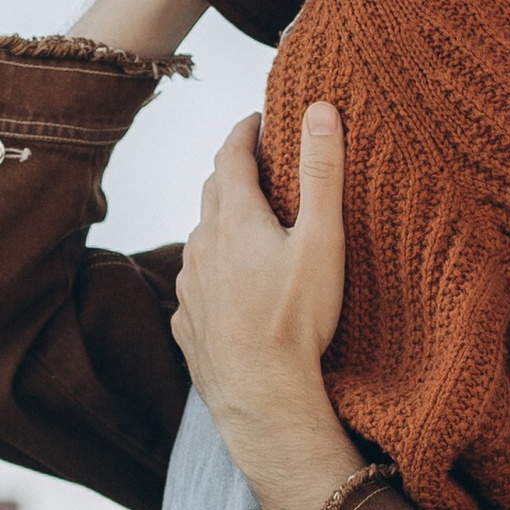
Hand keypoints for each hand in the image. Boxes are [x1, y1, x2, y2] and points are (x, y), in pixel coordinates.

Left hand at [171, 103, 360, 509]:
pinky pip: (197, 284)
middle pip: (212, 193)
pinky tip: (234, 285)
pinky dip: (214, 271)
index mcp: (235, 220)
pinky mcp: (188, 323)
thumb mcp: (321, 241)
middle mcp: (203, 246)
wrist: (262, 399)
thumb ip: (322, 173)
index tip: (258, 119)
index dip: (245, 131)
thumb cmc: (297, 321)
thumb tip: (320, 110)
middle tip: (259, 163)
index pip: (231, 155)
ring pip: (202, 239)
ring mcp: (190, 286)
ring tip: (251, 227)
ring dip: (223, 224)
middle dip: (234, 172)